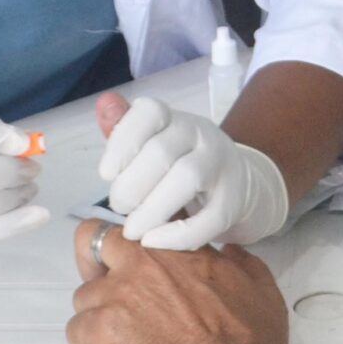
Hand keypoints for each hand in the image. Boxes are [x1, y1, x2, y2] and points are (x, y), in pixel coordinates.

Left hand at [68, 222, 290, 343]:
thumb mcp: (262, 292)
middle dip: (95, 260)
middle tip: (108, 287)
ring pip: (84, 295)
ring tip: (123, 340)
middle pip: (93, 238)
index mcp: (179, 248)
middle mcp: (144, 262)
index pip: (144, 222)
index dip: (137, 239)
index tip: (140, 256)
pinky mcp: (101, 330)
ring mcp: (118, 294)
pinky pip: (75, 331)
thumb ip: (243, 263)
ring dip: (98, 314)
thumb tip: (230, 252)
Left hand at [97, 94, 291, 249]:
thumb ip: (124, 129)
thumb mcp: (153, 143)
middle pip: (160, 152)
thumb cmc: (180, 163)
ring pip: (186, 179)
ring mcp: (221, 166)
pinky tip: (152, 242)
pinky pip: (208, 218)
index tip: (106, 174)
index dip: (121, 143)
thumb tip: (104, 102)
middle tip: (119, 207)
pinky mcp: (233, 201)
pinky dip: (176, 235)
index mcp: (175, 119)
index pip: (149, 112)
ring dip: (151, 209)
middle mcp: (202, 134)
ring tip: (132, 229)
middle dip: (130, 186)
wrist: (239, 185)